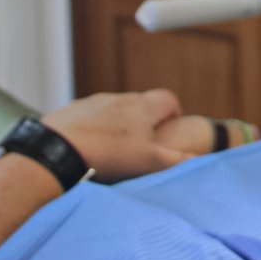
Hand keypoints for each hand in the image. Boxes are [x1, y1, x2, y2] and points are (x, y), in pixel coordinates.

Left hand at [40, 89, 191, 182]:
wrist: (59, 148)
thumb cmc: (108, 153)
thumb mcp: (149, 161)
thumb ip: (177, 159)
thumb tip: (201, 159)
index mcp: (144, 107)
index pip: (169, 99)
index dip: (173, 113)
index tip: (172, 128)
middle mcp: (122, 98)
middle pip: (142, 104)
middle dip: (146, 120)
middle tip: (144, 145)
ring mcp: (96, 102)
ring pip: (116, 109)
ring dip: (120, 123)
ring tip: (114, 149)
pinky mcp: (74, 109)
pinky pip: (91, 115)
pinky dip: (95, 126)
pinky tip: (89, 146)